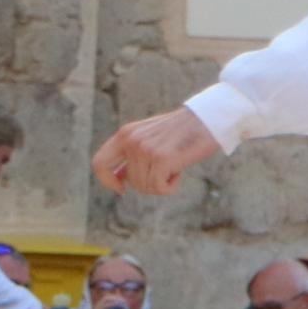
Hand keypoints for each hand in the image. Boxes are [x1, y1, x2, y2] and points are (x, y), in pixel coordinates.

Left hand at [94, 110, 221, 195]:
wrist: (208, 119)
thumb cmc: (182, 132)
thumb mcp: (149, 137)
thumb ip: (132, 154)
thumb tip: (119, 180)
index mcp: (126, 134)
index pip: (99, 163)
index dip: (107, 181)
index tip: (122, 189)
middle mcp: (132, 141)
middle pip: (130, 181)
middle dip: (147, 185)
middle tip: (164, 175)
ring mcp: (146, 149)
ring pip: (145, 187)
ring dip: (162, 184)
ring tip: (175, 166)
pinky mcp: (162, 159)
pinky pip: (160, 188)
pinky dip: (171, 187)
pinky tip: (180, 172)